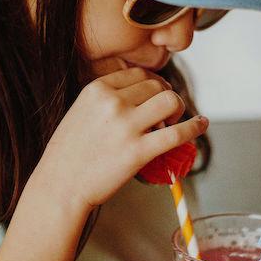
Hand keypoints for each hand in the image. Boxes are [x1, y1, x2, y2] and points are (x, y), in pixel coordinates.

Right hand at [38, 66, 207, 209]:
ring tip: (177, 119)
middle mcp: (112, 102)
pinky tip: (201, 125)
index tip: (157, 94)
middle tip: (167, 113)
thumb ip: (104, 101)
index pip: (138, 74)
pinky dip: (194, 127)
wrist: (59, 186)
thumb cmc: (68, 155)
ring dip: (179, 108)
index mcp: (96, 90)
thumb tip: (136, 99)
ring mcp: (126, 126)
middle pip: (157, 86)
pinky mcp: (138, 151)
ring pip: (170, 101)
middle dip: (167, 96)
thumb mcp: (79, 113)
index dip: (154, 83)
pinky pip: (177, 133)